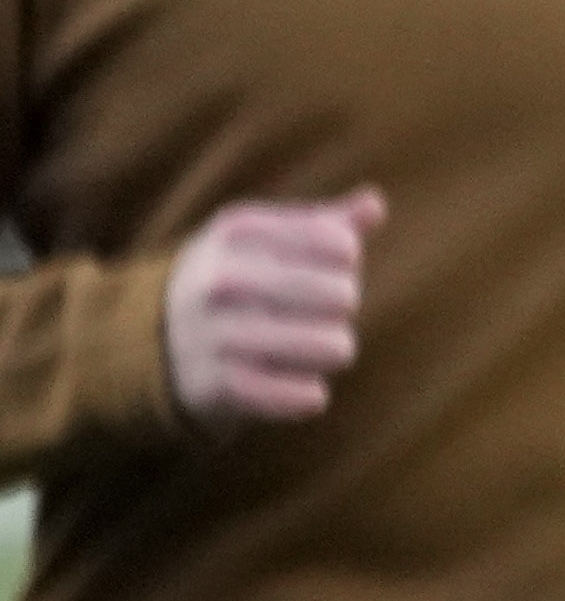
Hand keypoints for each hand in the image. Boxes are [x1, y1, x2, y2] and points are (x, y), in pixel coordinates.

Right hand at [161, 191, 381, 424]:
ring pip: (333, 348)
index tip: (328, 267)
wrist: (154, 341)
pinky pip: (305, 396)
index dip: (347, 261)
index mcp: (237, 231)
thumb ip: (326, 221)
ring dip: (334, 351)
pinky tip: (298, 384)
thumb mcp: (267, 239)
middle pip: (343, 297)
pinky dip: (311, 394)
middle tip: (320, 313)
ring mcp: (216, 333)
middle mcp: (221, 279)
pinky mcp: (218, 386)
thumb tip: (374, 204)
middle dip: (343, 309)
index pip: (340, 244)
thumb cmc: (239, 279)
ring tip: (313, 348)